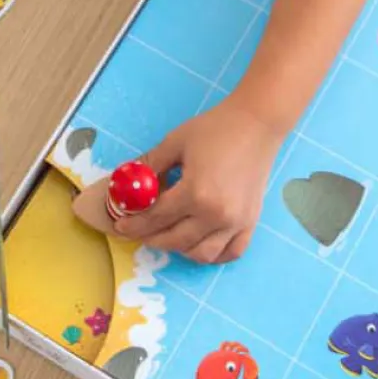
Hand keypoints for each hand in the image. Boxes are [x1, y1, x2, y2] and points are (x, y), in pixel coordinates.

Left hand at [117, 98, 285, 262]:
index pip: (157, 218)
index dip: (135, 223)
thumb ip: (150, 166)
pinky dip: (213, 254)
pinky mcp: (251, 222)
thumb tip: (129, 184)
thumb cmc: (215, 129)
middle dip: (151, 238)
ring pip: (201, 253)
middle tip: (138, 232)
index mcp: (195, 193)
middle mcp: (216, 215)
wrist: (257, 124)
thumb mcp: (174, 143)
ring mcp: (236, 222)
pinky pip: (230, 252)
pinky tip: (199, 243)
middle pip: (175, 240)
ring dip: (180, 249)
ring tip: (167, 235)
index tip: (120, 225)